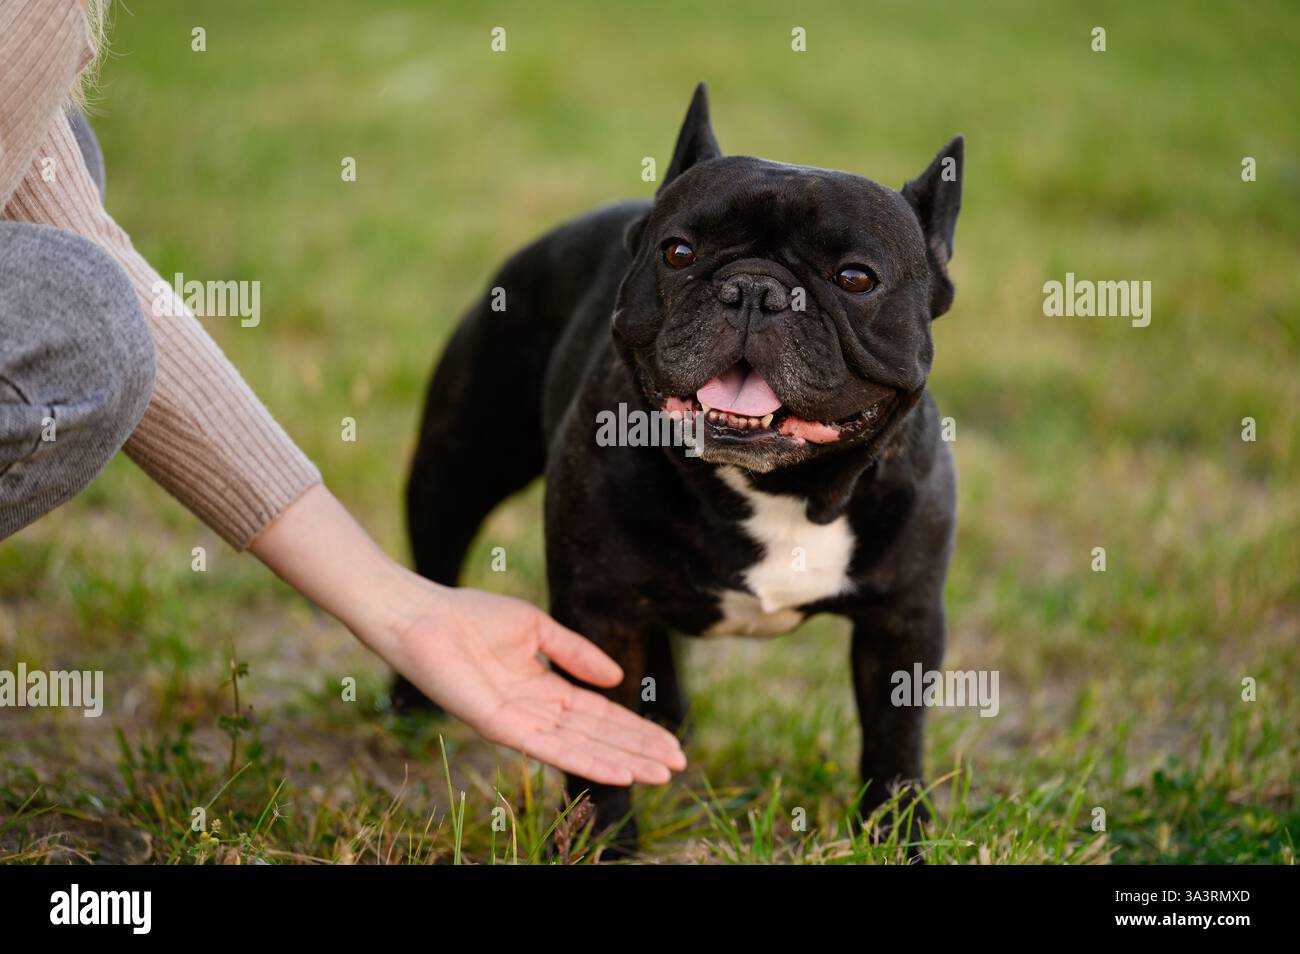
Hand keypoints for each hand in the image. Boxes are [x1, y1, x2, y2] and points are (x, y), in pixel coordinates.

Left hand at [384, 584, 686, 785]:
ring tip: (660, 775)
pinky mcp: (500, 726)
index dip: (634, 729)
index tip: (669, 742)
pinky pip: (550, 748)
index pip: (599, 715)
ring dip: (622, 762)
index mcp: (543, 689)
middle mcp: (534, 713)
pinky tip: (618, 770)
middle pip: (597, 736)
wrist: (423, 616)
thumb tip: (617, 680)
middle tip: (678, 766)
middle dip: (638, 751)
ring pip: (580, 747)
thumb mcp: (537, 629)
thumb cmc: (471, 617)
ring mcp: (518, 722)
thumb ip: (576, 654)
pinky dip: (587, 760)